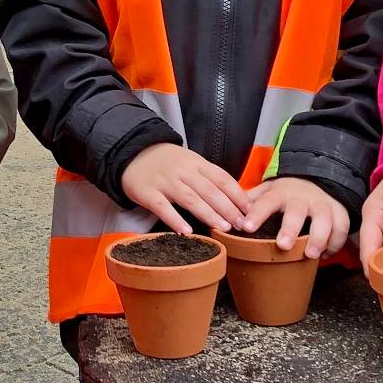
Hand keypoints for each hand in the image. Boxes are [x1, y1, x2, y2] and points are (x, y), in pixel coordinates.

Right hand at [120, 143, 250, 233]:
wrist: (132, 151)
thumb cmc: (167, 162)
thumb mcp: (190, 162)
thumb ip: (209, 178)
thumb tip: (235, 200)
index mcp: (197, 163)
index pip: (222, 178)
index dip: (237, 194)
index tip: (250, 210)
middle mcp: (183, 171)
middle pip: (209, 190)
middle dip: (228, 208)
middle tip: (241, 224)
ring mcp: (165, 181)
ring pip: (190, 198)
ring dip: (208, 214)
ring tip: (223, 228)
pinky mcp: (147, 192)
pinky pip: (162, 207)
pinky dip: (174, 219)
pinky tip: (185, 231)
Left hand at [244, 178, 348, 255]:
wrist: (316, 179)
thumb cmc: (285, 194)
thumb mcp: (266, 191)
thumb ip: (249, 201)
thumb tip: (227, 213)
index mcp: (280, 193)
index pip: (265, 202)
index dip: (256, 214)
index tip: (246, 227)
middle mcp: (302, 198)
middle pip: (297, 211)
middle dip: (291, 228)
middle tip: (283, 245)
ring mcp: (322, 205)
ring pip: (325, 219)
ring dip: (319, 237)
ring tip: (311, 255)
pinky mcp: (339, 212)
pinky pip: (342, 228)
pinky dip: (336, 243)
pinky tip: (326, 256)